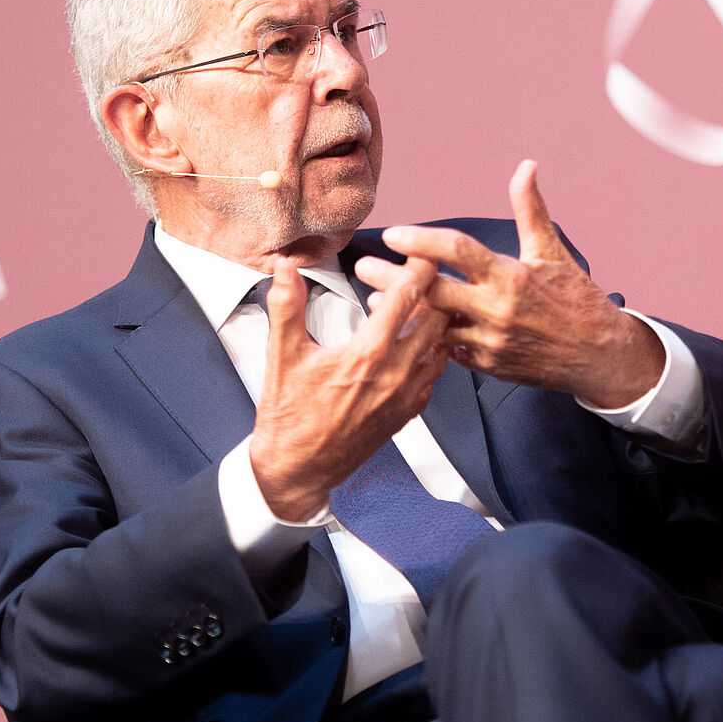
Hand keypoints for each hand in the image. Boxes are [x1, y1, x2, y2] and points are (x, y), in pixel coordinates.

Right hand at [249, 255, 449, 519]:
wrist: (298, 470)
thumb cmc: (289, 418)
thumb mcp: (282, 356)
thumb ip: (286, 305)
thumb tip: (287, 267)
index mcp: (366, 355)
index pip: (408, 298)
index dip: (418, 268)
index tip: (419, 252)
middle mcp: (395, 375)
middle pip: (436, 318)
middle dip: (429, 291)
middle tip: (418, 275)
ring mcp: (406, 396)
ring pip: (441, 346)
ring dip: (433, 322)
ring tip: (415, 306)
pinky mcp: (408, 412)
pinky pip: (435, 374)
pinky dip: (431, 351)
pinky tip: (413, 343)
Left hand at [355, 160, 664, 407]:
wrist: (599, 355)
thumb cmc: (577, 300)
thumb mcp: (553, 252)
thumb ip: (531, 209)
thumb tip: (526, 167)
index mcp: (511, 276)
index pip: (458, 251)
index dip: (421, 240)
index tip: (392, 233)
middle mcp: (497, 310)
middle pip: (432, 291)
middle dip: (393, 279)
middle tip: (363, 267)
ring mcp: (491, 341)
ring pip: (433, 326)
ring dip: (402, 313)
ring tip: (374, 300)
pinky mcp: (488, 366)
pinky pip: (448, 352)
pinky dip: (426, 339)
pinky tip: (405, 328)